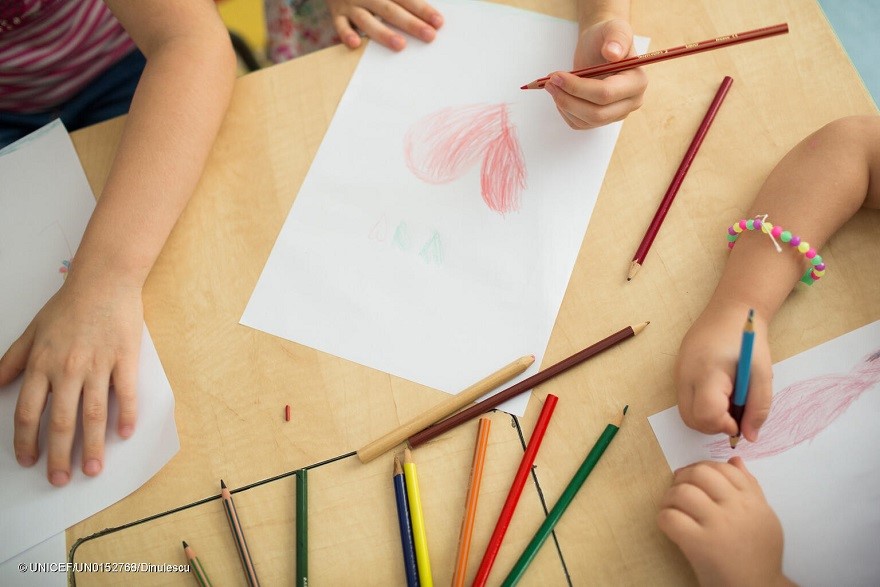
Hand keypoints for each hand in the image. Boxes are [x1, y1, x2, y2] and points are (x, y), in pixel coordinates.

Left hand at [0, 273, 141, 485]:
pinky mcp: (125, 359)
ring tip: (92, 469)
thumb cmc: (68, 306)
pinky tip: (124, 434)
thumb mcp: (31, 332)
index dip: (26, 441)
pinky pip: (125, 394)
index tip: (29, 461)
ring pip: (93, 414)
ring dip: (92, 446)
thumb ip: (12, 362)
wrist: (104, 282)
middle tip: (60, 479)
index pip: (29, 412)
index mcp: (42, 364)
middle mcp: (67, 369)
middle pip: (60, 422)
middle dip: (58, 456)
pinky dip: (126, 416)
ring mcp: (98, 365)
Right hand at [326, 0, 442, 51]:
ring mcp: (351, 5)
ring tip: (400, 45)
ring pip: (367, 20)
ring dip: (384, 33)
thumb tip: (423, 6)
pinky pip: (340, 26)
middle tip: (429, 36)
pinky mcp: (337, 14)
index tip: (438, 22)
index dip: (422, 9)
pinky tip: (356, 45)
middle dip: (411, 23)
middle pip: (391, 10)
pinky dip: (346, 35)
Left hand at [545, 18, 646, 128]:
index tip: (556, 76)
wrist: (600, 46)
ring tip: (551, 85)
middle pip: (596, 113)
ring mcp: (616, 114)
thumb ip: (616, 37)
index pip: (605, 94)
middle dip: (568, 99)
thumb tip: (613, 53)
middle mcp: (631, 102)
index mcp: (637, 82)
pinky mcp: (602, 120)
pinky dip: (565, 111)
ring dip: (564, 105)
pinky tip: (560, 94)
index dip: (577, 88)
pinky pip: (580, 124)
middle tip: (549, 83)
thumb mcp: (613, 28)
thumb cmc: (606, 37)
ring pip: (586, 122)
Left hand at [657, 458, 791, 586]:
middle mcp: (737, 509)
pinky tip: (669, 525)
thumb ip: (751, 488)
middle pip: (701, 474)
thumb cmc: (759, 556)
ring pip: (683, 492)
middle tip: (679, 488)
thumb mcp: (764, 519)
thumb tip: (734, 460)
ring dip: (670, 497)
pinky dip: (664, 518)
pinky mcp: (699, 544)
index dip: (705, 468)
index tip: (696, 478)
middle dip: (684, 477)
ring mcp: (718, 526)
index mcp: (753, 502)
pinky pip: (671, 518)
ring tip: (672, 507)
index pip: (725, 468)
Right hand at [675, 300, 772, 441]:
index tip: (740, 420)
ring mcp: (678, 372)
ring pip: (686, 413)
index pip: (706, 415)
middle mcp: (686, 374)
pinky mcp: (678, 371)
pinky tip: (719, 391)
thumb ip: (758, 407)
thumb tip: (750, 436)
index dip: (724, 425)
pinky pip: (686, 400)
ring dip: (707, 417)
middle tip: (734, 414)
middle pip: (690, 419)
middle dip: (714, 426)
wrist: (730, 309)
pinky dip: (702, 406)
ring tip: (728, 401)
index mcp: (708, 371)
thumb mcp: (762, 373)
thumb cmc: (748, 339)